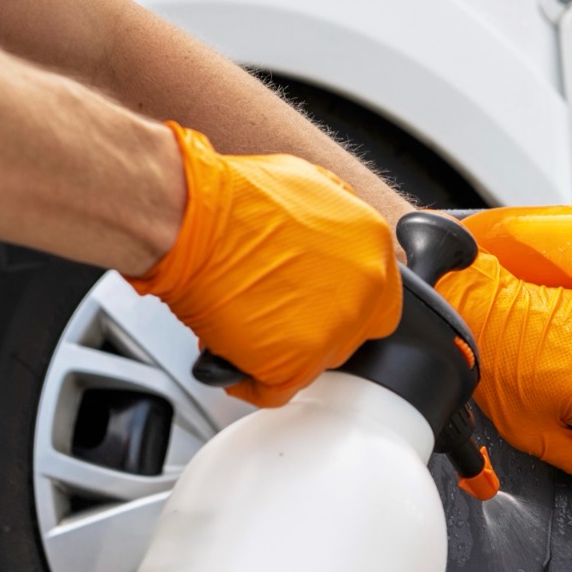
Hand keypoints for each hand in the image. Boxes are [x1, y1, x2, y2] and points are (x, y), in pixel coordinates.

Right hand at [127, 124, 400, 406]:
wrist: (190, 220)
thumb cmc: (232, 198)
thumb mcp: (308, 183)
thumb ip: (339, 218)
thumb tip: (339, 237)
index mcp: (372, 246)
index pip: (381, 296)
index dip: (347, 300)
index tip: (321, 300)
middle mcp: (363, 291)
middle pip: (352, 333)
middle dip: (316, 326)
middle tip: (279, 310)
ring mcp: (333, 331)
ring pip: (317, 362)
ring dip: (285, 349)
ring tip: (248, 322)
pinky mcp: (295, 363)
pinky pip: (277, 388)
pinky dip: (253, 380)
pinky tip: (234, 355)